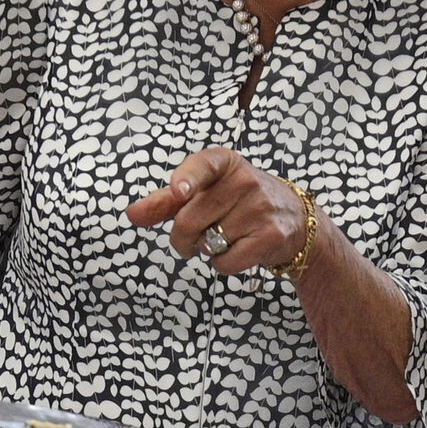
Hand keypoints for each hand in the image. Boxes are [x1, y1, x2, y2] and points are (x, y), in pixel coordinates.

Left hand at [125, 147, 311, 275]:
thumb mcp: (206, 192)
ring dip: (206, 250)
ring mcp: (260, 208)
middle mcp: (245, 181)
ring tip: (226, 237)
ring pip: (207, 243)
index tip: (177, 192)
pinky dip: (223, 264)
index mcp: (225, 163)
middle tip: (190, 240)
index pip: (202, 166)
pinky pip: (226, 262)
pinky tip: (238, 250)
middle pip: (189, 220)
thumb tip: (132, 214)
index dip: (186, 180)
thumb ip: (166, 202)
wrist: (294, 219)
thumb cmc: (239, 202)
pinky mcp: (270, 236)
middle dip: (181, 239)